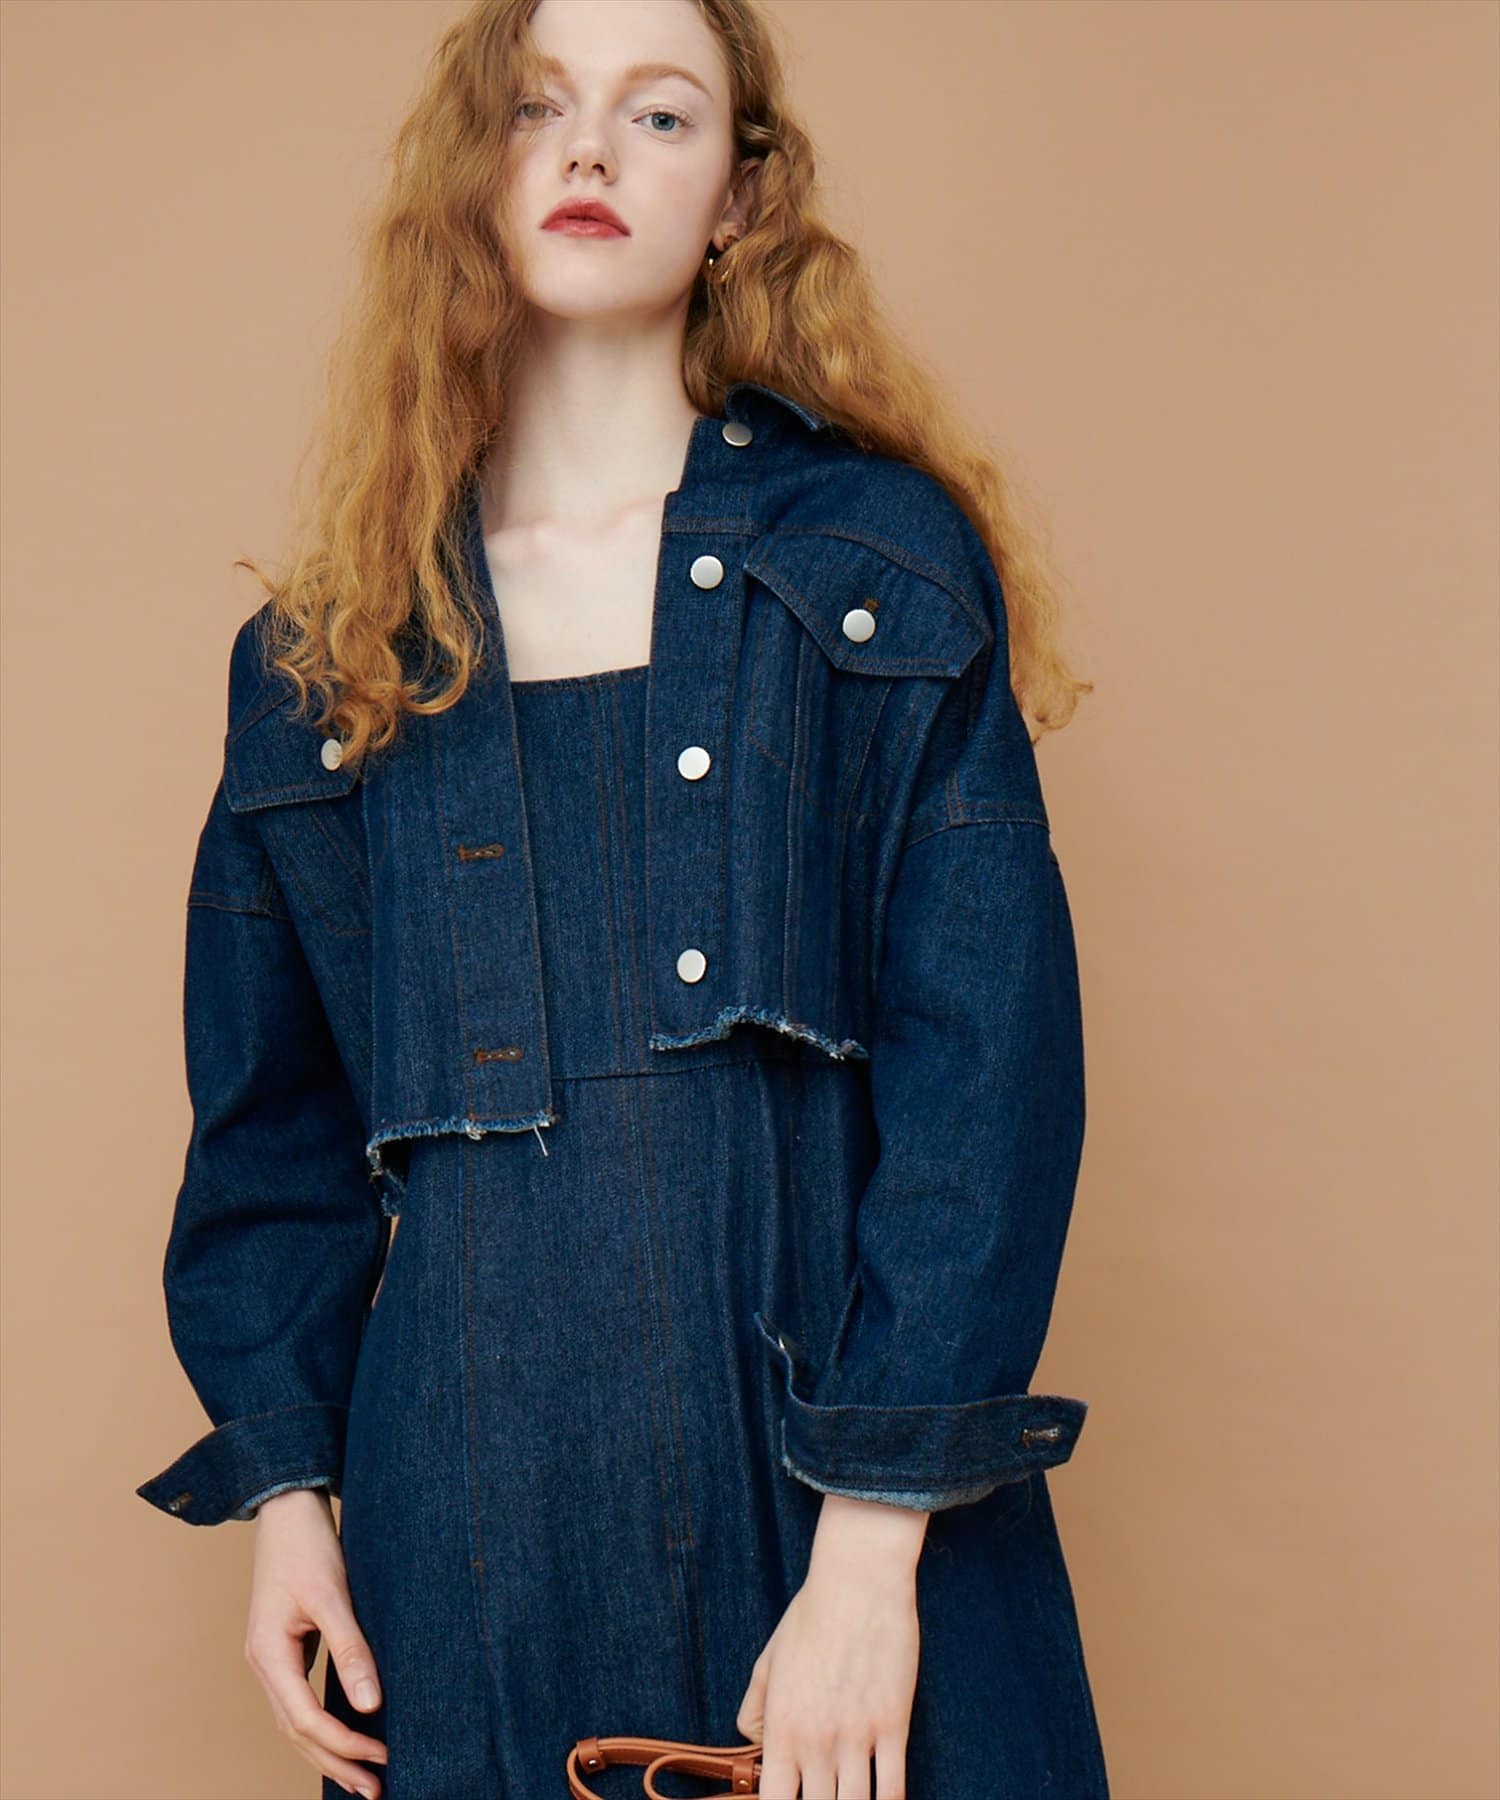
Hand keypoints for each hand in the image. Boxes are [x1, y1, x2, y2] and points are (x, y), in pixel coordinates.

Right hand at [243, 1487, 388, 1797]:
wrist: (287, 1507)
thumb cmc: (307, 1544)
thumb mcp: (333, 1594)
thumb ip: (351, 1649)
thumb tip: (370, 1705)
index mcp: (269, 1655)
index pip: (306, 1720)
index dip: (345, 1745)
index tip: (384, 1756)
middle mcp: (264, 1663)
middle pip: (298, 1732)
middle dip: (336, 1763)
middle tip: (376, 1791)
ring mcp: (271, 1657)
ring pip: (296, 1721)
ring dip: (329, 1750)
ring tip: (364, 1776)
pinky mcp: (285, 1647)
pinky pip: (300, 1700)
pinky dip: (322, 1724)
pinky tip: (346, 1731)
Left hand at [735, 1494, 926, 1797]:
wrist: (857, 1582)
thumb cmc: (810, 1617)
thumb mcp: (768, 1662)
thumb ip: (754, 1710)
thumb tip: (756, 1745)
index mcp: (782, 1728)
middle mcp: (817, 1741)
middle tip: (823, 1795)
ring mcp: (857, 1736)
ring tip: (846, 1797)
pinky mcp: (894, 1725)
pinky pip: (893, 1787)